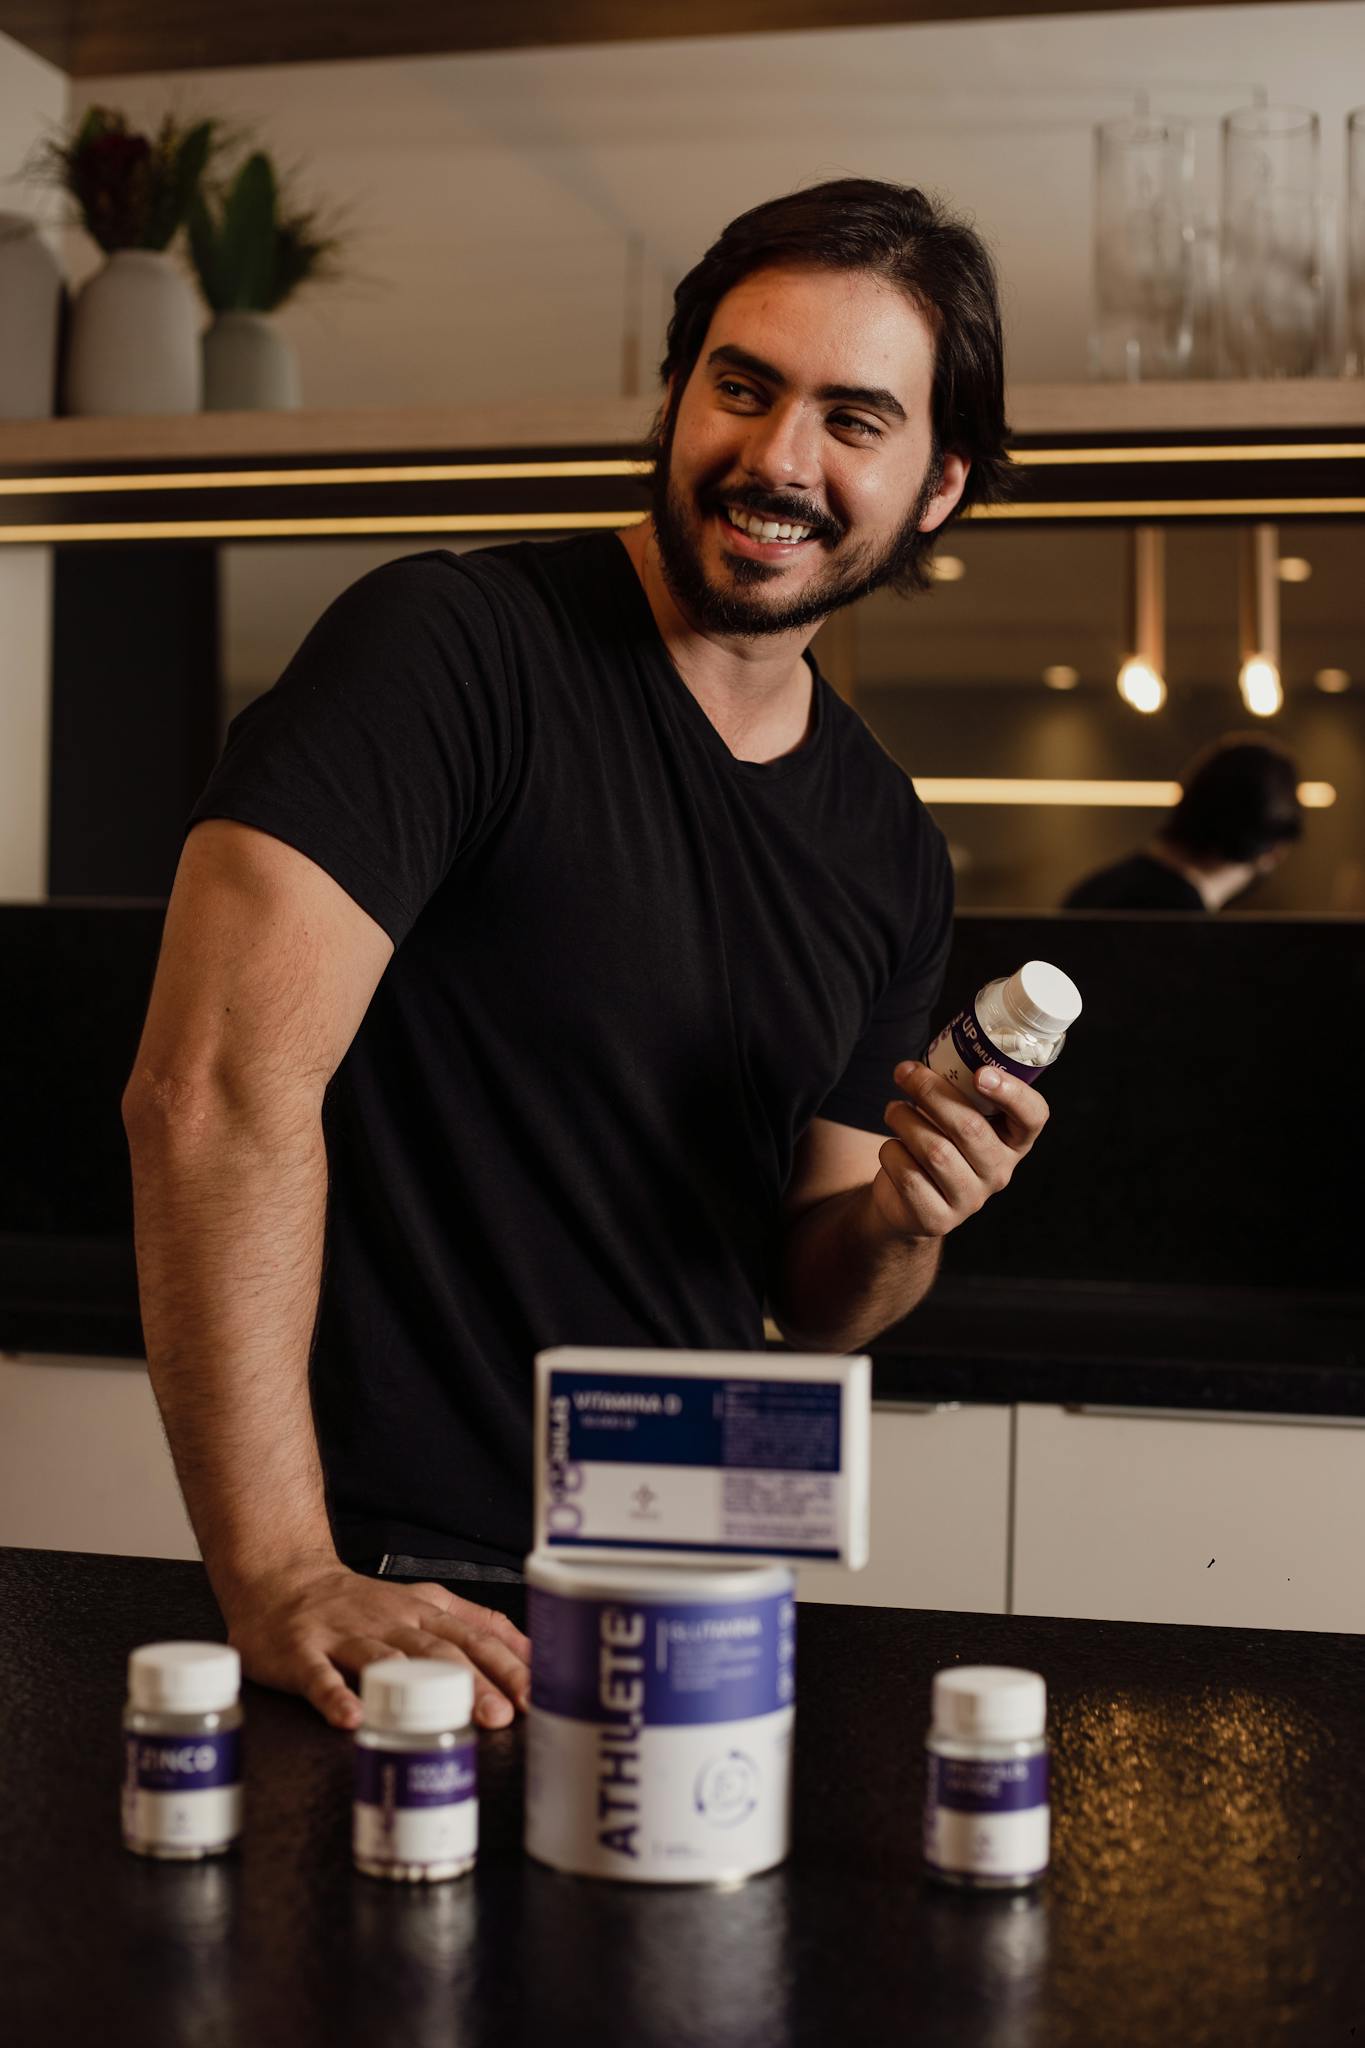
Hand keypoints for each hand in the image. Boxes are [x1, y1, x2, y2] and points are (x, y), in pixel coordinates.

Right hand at [221, 1555, 531, 1731]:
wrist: (281, 1578)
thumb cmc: (357, 1602)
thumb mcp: (421, 1602)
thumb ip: (472, 1623)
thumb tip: (529, 1650)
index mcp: (422, 1612)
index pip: (474, 1636)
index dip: (506, 1665)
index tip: (536, 1694)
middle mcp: (390, 1621)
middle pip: (438, 1652)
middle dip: (472, 1683)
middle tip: (500, 1716)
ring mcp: (346, 1635)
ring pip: (387, 1662)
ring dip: (415, 1692)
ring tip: (443, 1722)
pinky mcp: (303, 1651)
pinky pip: (320, 1676)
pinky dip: (336, 1697)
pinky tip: (352, 1719)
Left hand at [873, 1057, 1048, 1242]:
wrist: (906, 1201)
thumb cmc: (935, 1141)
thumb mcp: (954, 1116)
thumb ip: (955, 1090)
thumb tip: (919, 1063)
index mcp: (1014, 1141)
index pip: (1033, 1116)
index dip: (1012, 1093)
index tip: (980, 1073)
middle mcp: (1000, 1172)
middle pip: (970, 1128)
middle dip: (931, 1092)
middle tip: (904, 1072)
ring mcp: (971, 1200)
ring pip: (935, 1151)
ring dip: (904, 1120)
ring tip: (893, 1110)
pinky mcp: (938, 1219)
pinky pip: (908, 1175)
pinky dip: (891, 1152)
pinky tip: (892, 1149)